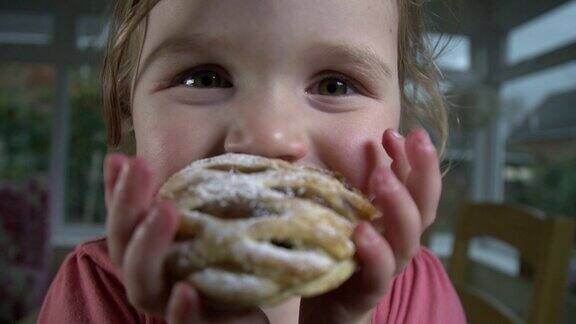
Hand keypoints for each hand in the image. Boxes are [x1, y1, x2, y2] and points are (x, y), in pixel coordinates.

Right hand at [104, 154, 268, 322]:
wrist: (249, 313)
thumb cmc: (229, 265)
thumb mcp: (219, 224)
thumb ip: (209, 197)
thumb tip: (230, 140)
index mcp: (150, 250)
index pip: (124, 218)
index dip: (116, 189)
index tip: (120, 156)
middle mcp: (151, 275)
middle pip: (124, 245)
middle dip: (127, 204)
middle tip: (141, 167)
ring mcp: (169, 303)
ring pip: (142, 282)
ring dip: (148, 246)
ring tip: (163, 210)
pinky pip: (183, 323)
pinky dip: (181, 309)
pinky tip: (187, 289)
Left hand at [299, 128, 441, 323]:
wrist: (329, 303)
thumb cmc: (344, 249)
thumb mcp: (357, 209)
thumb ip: (371, 180)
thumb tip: (380, 139)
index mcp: (399, 220)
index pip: (418, 185)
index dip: (415, 157)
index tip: (397, 130)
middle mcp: (401, 241)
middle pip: (423, 207)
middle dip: (420, 171)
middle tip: (405, 140)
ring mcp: (388, 266)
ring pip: (406, 237)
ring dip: (397, 204)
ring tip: (382, 176)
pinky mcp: (368, 289)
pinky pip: (378, 272)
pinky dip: (375, 251)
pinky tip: (362, 230)